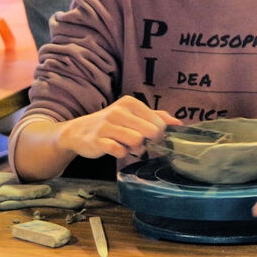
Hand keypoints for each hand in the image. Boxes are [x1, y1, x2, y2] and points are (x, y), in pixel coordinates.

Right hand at [57, 95, 180, 159]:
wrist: (78, 132)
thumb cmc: (110, 124)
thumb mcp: (131, 115)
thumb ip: (155, 117)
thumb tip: (178, 123)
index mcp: (129, 103)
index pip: (158, 122)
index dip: (158, 134)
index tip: (150, 137)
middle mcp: (118, 111)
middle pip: (150, 132)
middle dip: (148, 142)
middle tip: (139, 143)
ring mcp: (107, 125)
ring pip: (136, 141)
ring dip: (134, 149)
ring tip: (126, 145)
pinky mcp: (98, 140)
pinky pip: (120, 151)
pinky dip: (121, 153)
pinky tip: (115, 149)